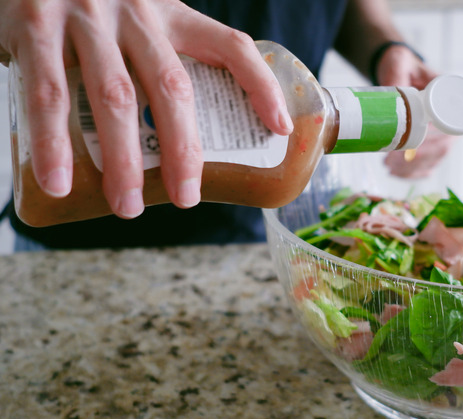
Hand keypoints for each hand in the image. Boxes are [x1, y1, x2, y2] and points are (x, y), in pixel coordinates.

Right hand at [0, 0, 291, 218]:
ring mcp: (86, 19)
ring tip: (126, 207)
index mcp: (169, 12)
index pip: (230, 46)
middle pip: (173, 88)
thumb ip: (156, 53)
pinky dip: (51, 142)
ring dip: (123, 159)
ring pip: (114, 98)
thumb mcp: (135, 12)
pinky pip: (48, 92)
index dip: (260, 86)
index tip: (281, 128)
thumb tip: (176, 126)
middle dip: (182, 151)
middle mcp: (135, 13)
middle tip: (186, 199)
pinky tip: (57, 181)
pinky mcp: (34, 25)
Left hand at [374, 44, 452, 178]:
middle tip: (391, 163)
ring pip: (436, 157)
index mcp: (449, 96)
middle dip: (418, 160)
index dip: (433, 142)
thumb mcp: (399, 63)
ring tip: (390, 169)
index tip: (411, 152)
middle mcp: (451, 116)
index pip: (449, 125)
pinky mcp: (432, 139)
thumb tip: (393, 91)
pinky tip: (400, 175)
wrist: (399, 68)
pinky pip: (431, 161)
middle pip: (443, 147)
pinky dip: (417, 172)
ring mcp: (443, 129)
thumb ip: (396, 74)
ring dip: (414, 168)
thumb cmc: (402, 64)